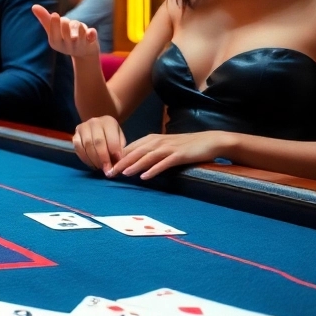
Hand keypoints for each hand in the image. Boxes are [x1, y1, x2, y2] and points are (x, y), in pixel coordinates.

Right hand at [31, 5, 100, 57]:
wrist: (84, 51)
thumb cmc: (64, 37)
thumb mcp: (53, 30)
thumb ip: (44, 18)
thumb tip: (34, 6)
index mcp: (54, 42)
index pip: (53, 30)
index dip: (55, 21)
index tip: (55, 14)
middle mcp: (66, 46)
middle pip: (66, 25)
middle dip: (67, 20)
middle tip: (67, 23)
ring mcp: (79, 45)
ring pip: (79, 26)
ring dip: (79, 24)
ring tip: (79, 29)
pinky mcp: (91, 43)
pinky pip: (91, 36)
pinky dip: (91, 33)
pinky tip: (91, 32)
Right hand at [71, 115, 126, 174]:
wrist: (99, 125)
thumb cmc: (112, 134)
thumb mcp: (120, 138)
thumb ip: (119, 149)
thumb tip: (117, 163)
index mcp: (108, 121)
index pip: (111, 139)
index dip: (114, 153)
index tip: (117, 164)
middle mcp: (94, 122)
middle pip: (98, 142)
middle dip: (103, 158)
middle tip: (107, 170)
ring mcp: (82, 127)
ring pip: (87, 145)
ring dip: (94, 159)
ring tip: (100, 167)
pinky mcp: (75, 134)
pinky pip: (78, 148)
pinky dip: (85, 158)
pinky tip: (91, 164)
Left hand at [111, 131, 231, 179]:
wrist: (209, 141)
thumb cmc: (185, 145)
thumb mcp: (164, 145)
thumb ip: (149, 151)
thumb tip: (132, 162)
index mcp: (152, 139)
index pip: (130, 148)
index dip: (117, 157)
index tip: (106, 167)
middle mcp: (157, 142)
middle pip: (135, 152)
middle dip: (120, 162)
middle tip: (109, 173)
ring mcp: (168, 148)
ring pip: (147, 157)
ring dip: (134, 165)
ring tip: (123, 174)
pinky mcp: (179, 155)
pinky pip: (163, 163)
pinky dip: (153, 169)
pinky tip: (145, 176)